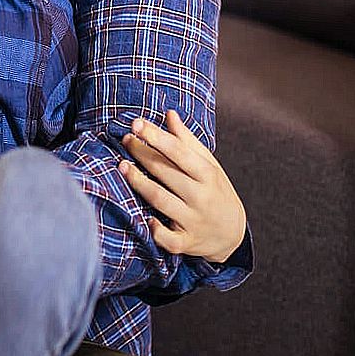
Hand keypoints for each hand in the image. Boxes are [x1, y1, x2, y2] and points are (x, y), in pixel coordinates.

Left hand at [119, 110, 245, 263]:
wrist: (233, 234)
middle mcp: (201, 197)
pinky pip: (168, 238)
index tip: (136, 124)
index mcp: (208, 175)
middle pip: (166, 172)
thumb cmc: (215, 192)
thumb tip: (169, 113)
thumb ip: (187, 141)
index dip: (156, 137)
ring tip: (121, 166)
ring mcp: (193, 221)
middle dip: (143, 154)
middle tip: (126, 140)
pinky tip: (145, 219)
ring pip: (161, 200)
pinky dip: (156, 230)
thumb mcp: (208, 165)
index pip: (179, 152)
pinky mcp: (186, 242)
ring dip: (139, 182)